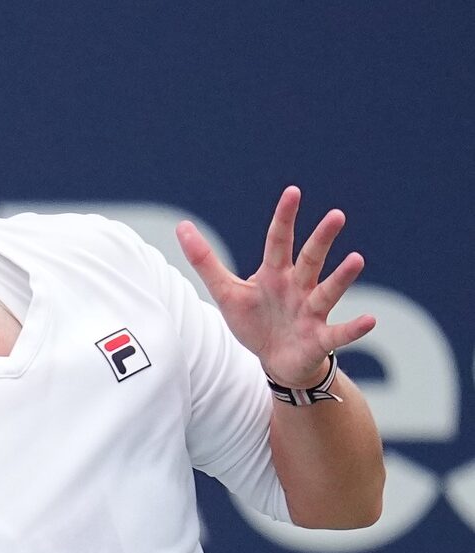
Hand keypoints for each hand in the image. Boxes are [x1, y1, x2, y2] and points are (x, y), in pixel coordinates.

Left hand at [177, 186, 374, 387]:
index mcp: (275, 274)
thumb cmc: (255, 322)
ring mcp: (311, 312)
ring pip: (328, 291)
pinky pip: (339, 333)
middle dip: (321, 239)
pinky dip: (354, 328)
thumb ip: (205, 260)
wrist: (275, 361)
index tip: (292, 191)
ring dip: (341, 277)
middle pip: (309, 260)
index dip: (284, 218)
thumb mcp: (226, 291)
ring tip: (357, 259)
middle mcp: (298, 288)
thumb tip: (182, 226)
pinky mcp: (319, 338)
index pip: (278, 241)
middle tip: (336, 215)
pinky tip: (370, 320)